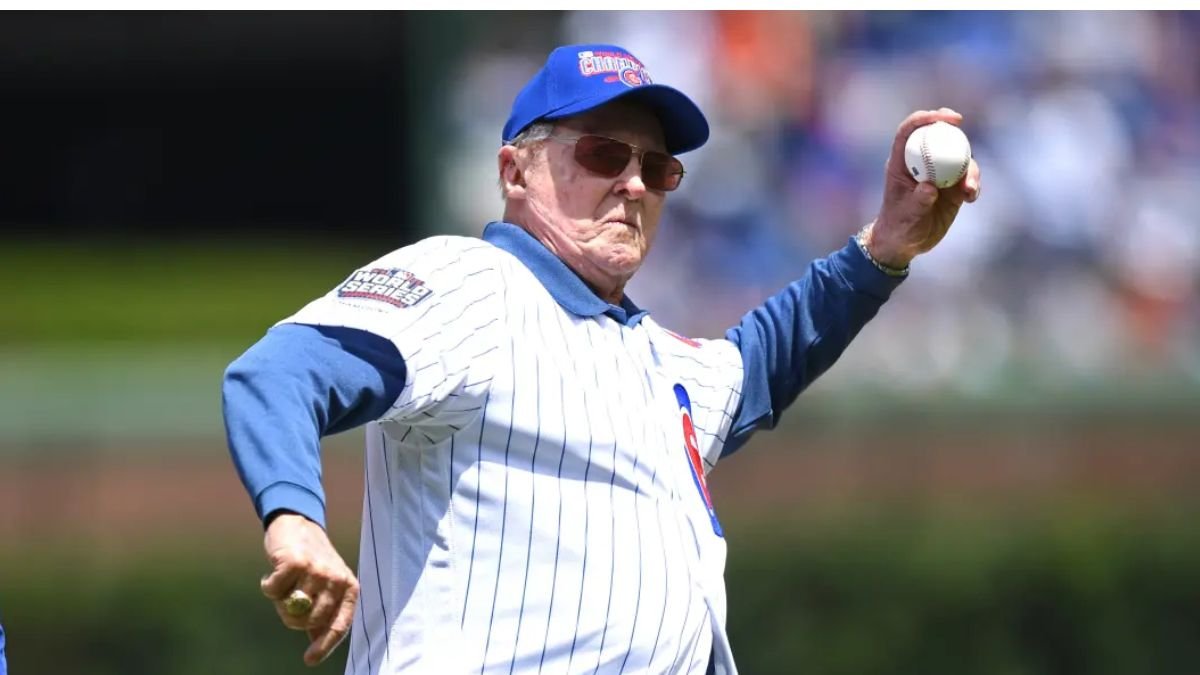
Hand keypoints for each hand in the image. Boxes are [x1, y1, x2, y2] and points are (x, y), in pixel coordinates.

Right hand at [261, 513, 359, 666]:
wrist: (298, 524)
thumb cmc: (312, 561)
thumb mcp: (326, 586)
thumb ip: (323, 613)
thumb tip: (317, 646)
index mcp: (349, 587)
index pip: (340, 624)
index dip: (325, 645)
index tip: (309, 660)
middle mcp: (337, 578)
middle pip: (311, 620)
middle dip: (293, 619)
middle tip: (286, 602)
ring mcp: (317, 570)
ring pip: (291, 608)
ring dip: (279, 601)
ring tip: (283, 583)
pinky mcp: (296, 561)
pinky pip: (273, 591)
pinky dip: (268, 586)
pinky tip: (271, 575)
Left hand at [864, 108, 981, 268]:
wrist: (906, 243)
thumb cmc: (898, 227)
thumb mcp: (905, 216)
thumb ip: (917, 202)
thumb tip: (930, 188)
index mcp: (902, 163)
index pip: (909, 132)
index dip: (925, 118)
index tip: (943, 117)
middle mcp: (921, 164)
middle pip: (937, 136)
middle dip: (950, 127)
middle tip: (959, 123)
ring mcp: (939, 175)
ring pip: (958, 157)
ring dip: (969, 166)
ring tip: (969, 189)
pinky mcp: (952, 188)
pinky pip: (968, 178)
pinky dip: (974, 184)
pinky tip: (972, 197)